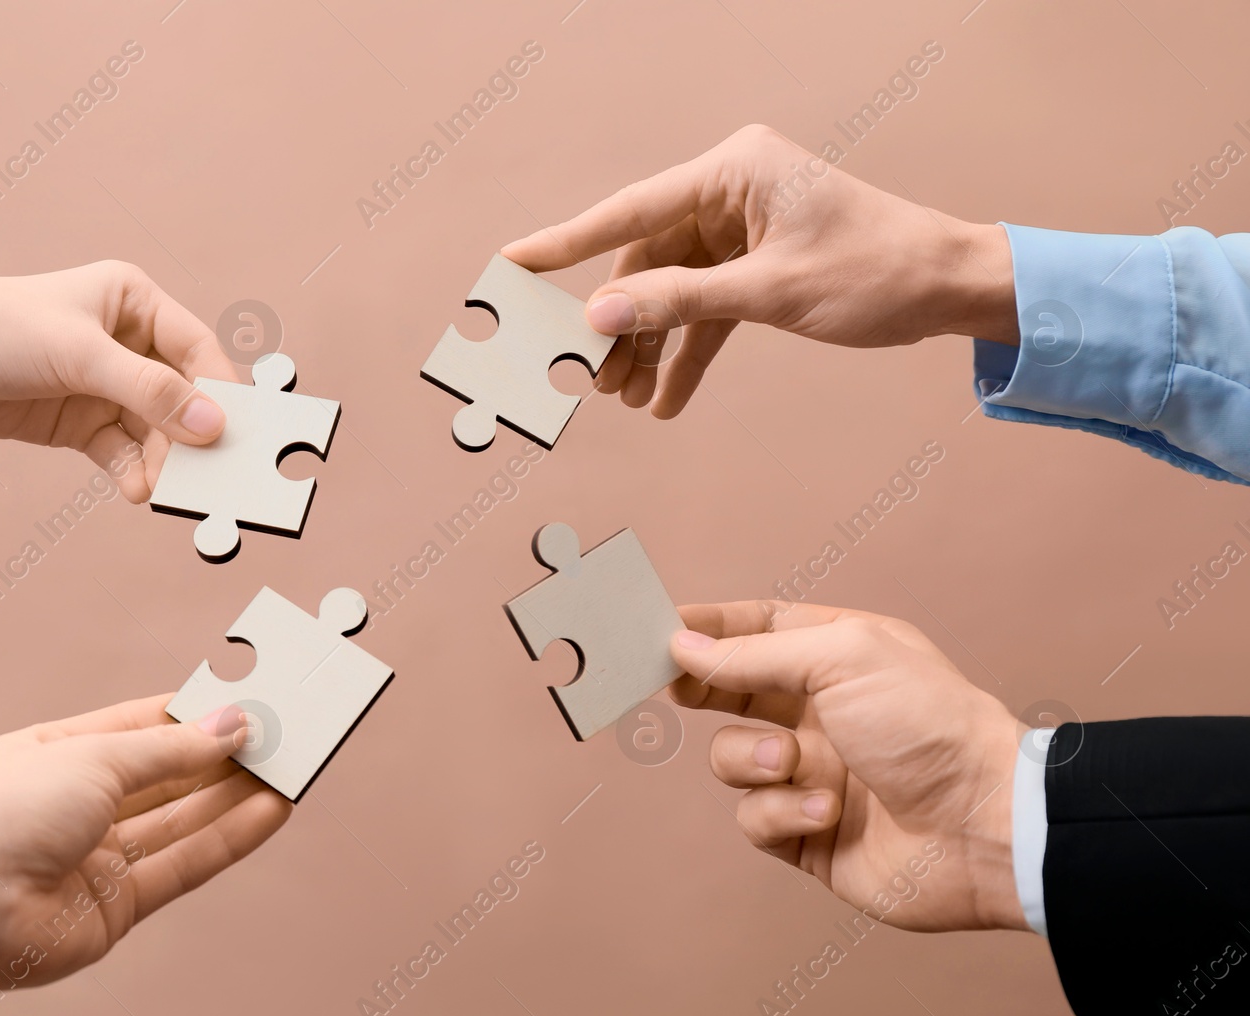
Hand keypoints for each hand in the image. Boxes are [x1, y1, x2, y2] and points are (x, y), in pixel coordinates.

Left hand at [0, 262, 236, 502]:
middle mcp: (130, 344)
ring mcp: (109, 386)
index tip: (234, 433)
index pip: (198, 350)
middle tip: (208, 475)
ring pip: (157, 432)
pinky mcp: (85, 423)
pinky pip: (125, 453)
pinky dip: (135, 473)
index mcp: (136, 304)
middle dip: (193, 436)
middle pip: (183, 397)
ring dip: (165, 462)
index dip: (219, 391)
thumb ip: (149, 391)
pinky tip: (136, 491)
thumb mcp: (79, 354)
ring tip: (164, 489)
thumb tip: (213, 426)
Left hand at [0, 695, 290, 1013]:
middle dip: (223, 754)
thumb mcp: (94, 757)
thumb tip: (232, 724)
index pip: (141, 726)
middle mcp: (78, 806)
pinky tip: (270, 810)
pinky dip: (230, 837)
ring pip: (182, 820)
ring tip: (290, 767)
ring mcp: (97, 859)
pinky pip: (184, 865)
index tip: (247, 700)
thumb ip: (172, 748)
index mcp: (57, 755)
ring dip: (237, 794)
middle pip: (167, 776)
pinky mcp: (115, 908)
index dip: (194, 714)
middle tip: (282, 732)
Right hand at [502, 124, 1017, 417]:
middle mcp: (732, 190)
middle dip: (621, 323)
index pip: (631, 210)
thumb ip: (679, 304)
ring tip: (625, 397)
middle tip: (588, 375)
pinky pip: (707, 309)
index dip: (567, 243)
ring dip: (652, 346)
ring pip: (673, 291)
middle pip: (647, 259)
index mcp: (734, 170)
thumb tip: (599, 319)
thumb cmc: (876, 271)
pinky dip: (689, 351)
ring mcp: (743, 228)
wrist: (950, 290)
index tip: (513, 262)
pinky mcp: (758, 265)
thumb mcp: (770, 293)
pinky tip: (666, 398)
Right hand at [670, 600, 1026, 932]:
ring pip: (732, 759)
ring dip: (751, 760)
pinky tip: (828, 811)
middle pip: (731, 690)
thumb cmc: (928, 725)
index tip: (657, 627)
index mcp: (838, 655)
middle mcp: (821, 711)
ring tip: (792, 762)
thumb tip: (683, 647)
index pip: (757, 627)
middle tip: (671, 686)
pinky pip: (755, 817)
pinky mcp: (807, 834)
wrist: (984, 826)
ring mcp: (813, 773)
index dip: (708, 627)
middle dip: (700, 688)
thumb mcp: (842, 659)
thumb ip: (754, 653)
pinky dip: (783, 811)